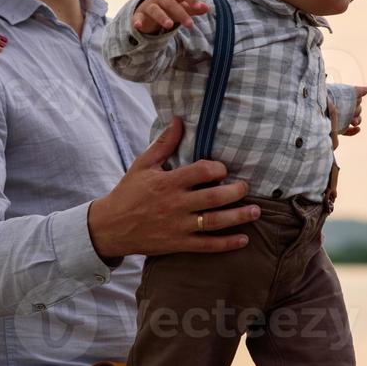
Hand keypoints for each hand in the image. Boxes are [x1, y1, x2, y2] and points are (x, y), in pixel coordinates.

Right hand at [87, 116, 259, 258]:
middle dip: (235, 192)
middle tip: (246, 187)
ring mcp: (178, 226)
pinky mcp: (178, 244)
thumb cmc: (128, 192)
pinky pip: (207, 245)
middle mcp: (175, 204)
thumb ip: (164, 143)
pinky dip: (227, 243)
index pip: (201, 172)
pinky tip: (243, 239)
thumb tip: (179, 119)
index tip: (223, 169)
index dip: (218, 169)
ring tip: (256, 212)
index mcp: (168, 182)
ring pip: (215, 222)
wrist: (110, 226)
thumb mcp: (143, 164)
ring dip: (239, 217)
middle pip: (214, 198)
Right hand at [132, 0, 208, 35]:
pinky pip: (138, 18)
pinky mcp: (139, 15)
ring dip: (162, 17)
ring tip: (169, 26)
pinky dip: (137, 21)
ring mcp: (149, 6)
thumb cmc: (168, 8)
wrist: (146, 10)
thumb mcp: (181, 7)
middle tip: (190, 25)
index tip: (201, 8)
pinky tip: (138, 26)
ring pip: (155, 10)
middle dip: (180, 13)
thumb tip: (207, 8)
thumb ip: (193, 8)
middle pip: (170, 3)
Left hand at [328, 86, 366, 145]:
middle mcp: (342, 109)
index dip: (358, 101)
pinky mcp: (337, 129)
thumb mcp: (342, 94)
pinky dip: (353, 131)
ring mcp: (340, 119)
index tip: (357, 101)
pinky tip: (358, 129)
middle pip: (356, 111)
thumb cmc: (327, 99)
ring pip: (354, 121)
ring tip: (354, 121)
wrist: (314, 108)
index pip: (356, 101)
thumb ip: (355, 91)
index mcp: (343, 100)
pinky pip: (348, 132)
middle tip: (355, 112)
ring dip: (357, 120)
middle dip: (357, 111)